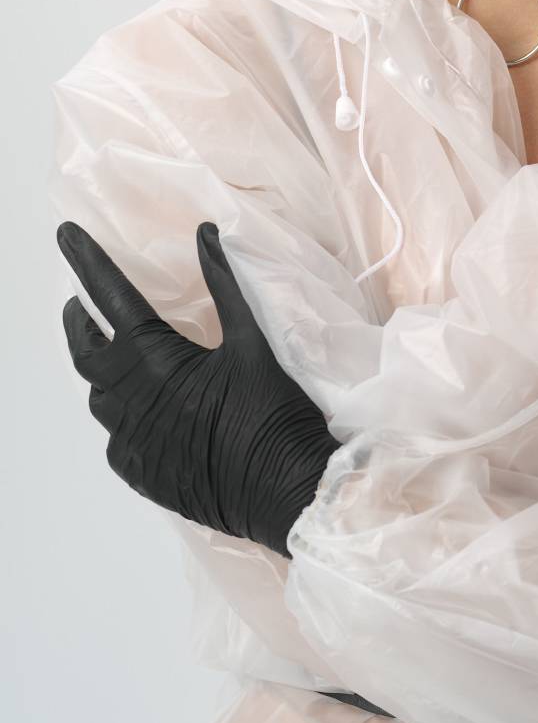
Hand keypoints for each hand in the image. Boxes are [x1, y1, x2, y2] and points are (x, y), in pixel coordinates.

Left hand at [57, 219, 337, 558]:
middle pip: (86, 352)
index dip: (87, 262)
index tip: (67, 235)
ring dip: (101, 369)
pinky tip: (147, 407)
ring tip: (117, 353)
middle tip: (83, 304)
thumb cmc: (273, 412)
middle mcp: (131, 402)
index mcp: (156, 362)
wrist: (284, 489)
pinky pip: (116, 435)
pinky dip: (122, 412)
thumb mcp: (253, 339)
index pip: (111, 298)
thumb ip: (224, 283)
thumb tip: (206, 233)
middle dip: (80, 322)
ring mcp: (131, 442)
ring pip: (97, 397)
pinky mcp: (140, 472)